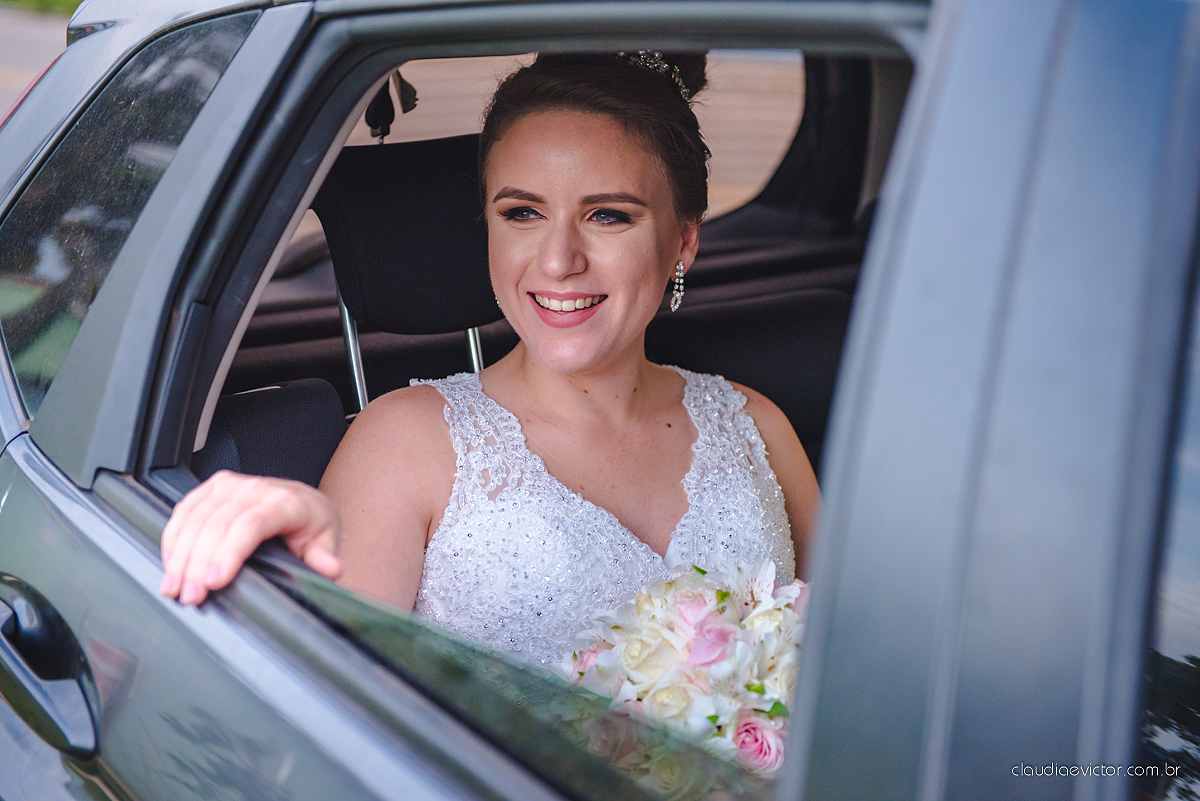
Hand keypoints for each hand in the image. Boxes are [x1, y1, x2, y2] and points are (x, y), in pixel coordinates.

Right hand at [159, 470, 342, 605]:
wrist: (302, 499)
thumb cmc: (311, 522)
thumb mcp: (325, 539)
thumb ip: (324, 557)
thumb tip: (330, 569)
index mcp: (286, 501)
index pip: (251, 524)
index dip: (229, 553)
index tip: (214, 582)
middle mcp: (256, 488)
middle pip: (217, 524)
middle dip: (198, 564)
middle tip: (189, 596)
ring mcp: (232, 484)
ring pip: (196, 518)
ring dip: (179, 555)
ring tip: (173, 588)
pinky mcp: (214, 487)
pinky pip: (185, 510)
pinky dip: (173, 538)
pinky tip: (170, 563)